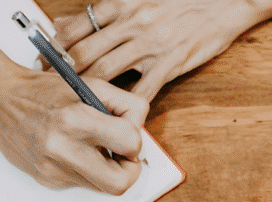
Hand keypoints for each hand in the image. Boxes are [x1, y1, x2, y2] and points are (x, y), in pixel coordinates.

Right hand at [0, 56, 147, 193]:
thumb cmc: (42, 91)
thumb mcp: (88, 85)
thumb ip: (123, 103)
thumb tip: (140, 126)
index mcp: (75, 120)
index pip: (130, 143)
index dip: (135, 136)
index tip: (126, 128)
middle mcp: (63, 149)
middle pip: (120, 184)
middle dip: (129, 170)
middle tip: (122, 153)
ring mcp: (53, 170)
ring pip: (102, 187)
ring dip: (108, 170)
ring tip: (96, 147)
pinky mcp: (47, 180)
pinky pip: (82, 183)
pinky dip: (86, 169)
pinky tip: (73, 150)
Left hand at [54, 0, 265, 100]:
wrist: (225, 0)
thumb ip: (108, 12)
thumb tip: (73, 22)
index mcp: (121, 5)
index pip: (75, 27)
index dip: (55, 46)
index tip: (46, 60)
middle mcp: (131, 24)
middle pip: (84, 53)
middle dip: (63, 74)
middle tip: (51, 90)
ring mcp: (149, 45)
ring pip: (105, 73)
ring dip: (87, 94)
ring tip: (75, 109)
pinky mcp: (169, 63)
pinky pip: (141, 91)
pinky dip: (126, 108)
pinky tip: (116, 119)